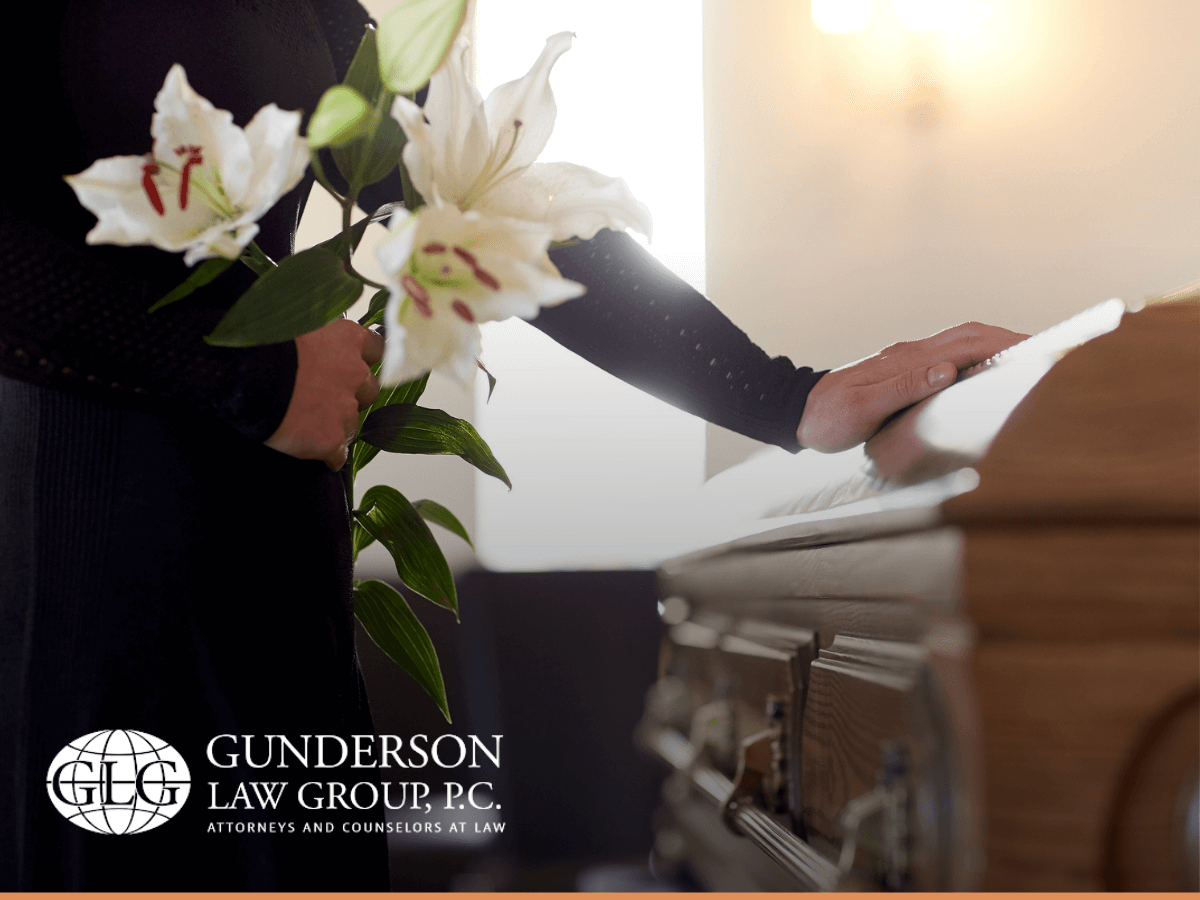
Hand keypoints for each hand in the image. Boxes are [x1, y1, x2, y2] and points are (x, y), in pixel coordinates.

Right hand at [265, 319, 383, 469]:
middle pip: (369, 389)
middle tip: (326, 397)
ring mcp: (345, 409)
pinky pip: (339, 454)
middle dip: (353, 395)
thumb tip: (312, 343)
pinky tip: (317, 454)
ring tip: (313, 426)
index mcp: (346, 339)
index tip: (354, 363)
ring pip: (354, 423)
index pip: (376, 348)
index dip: (363, 359)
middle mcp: (354, 374)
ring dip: (339, 425)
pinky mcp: (331, 440)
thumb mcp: (295, 326)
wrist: (245, 376)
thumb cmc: (261, 344)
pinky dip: (330, 455)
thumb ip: (315, 337)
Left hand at [796, 321, 1027, 452]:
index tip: (1038, 348)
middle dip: (1009, 341)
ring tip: (1025, 361)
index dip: (1005, 343)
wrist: (797, 413)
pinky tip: (986, 373)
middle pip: (971, 335)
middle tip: (1045, 353)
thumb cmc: (828, 418)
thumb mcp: (863, 410)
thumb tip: (947, 371)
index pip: (968, 343)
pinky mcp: (903, 372)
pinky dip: (976, 358)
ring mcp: (907, 361)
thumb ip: (904, 389)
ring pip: (961, 342)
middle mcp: (911, 355)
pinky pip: (948, 357)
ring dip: (994, 346)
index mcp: (907, 361)